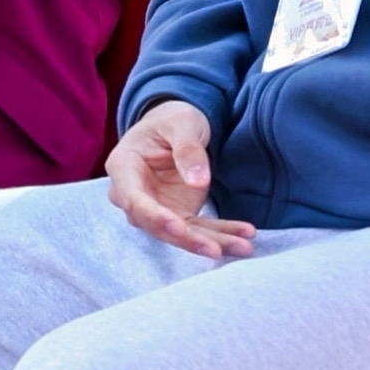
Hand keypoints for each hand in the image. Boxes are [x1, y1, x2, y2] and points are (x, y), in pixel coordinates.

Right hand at [104, 101, 254, 258]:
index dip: (155, 217)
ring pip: (180, 233)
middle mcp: (134, 194)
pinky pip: (199, 229)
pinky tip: (245, 235)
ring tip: (243, 247)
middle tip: (216, 249)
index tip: (179, 227)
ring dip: (212, 242)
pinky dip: (222, 234)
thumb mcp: (182, 123)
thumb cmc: (171, 120)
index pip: (134, 199)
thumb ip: (187, 149)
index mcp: (124, 167)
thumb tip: (198, 182)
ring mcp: (156, 208)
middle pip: (157, 225)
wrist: (177, 128)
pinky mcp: (178, 214)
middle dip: (188, 239)